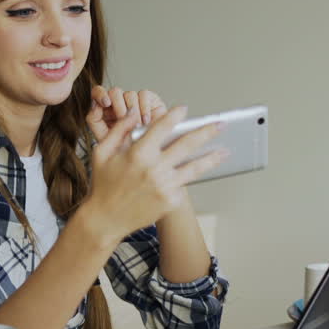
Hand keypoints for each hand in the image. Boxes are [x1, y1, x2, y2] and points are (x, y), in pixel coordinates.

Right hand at [83, 105, 227, 240]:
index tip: (184, 109)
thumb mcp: (103, 152)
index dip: (174, 116)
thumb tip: (135, 112)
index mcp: (137, 154)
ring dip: (212, 158)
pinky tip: (198, 172)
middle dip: (206, 132)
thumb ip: (119, 130)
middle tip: (220, 124)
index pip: (162, 127)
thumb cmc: (103, 184)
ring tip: (225, 151)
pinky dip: (188, 177)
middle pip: (187, 145)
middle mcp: (154, 169)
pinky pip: (182, 185)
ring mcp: (165, 186)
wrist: (106, 219)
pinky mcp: (170, 200)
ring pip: (194, 168)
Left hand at [86, 86, 167, 141]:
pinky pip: (144, 94)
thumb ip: (94, 120)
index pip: (98, 92)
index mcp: (105, 109)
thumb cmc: (124, 146)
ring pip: (129, 94)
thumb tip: (97, 105)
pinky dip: (144, 108)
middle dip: (119, 107)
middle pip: (115, 91)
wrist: (145, 152)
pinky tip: (145, 121)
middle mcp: (119, 102)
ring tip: (137, 127)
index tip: (106, 103)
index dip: (100, 93)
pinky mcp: (149, 99)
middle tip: (124, 122)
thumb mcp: (103, 136)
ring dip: (133, 112)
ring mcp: (134, 99)